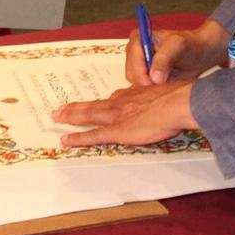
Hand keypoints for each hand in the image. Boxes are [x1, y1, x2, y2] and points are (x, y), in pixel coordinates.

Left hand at [51, 81, 198, 147]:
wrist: (176, 104)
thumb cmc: (177, 100)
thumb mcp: (167, 94)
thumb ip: (161, 99)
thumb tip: (165, 102)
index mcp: (133, 94)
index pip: (112, 99)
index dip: (99, 102)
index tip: (91, 103)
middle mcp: (120, 102)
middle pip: (93, 105)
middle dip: (76, 107)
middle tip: (61, 109)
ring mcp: (116, 116)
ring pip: (88, 115)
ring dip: (71, 116)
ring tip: (57, 117)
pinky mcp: (116, 131)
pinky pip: (92, 135)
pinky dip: (78, 138)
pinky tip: (66, 140)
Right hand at [125, 20, 229, 85]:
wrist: (200, 55)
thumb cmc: (190, 45)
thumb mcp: (178, 46)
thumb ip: (164, 59)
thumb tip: (153, 77)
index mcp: (139, 39)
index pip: (132, 61)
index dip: (141, 74)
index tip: (154, 83)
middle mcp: (136, 52)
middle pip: (131, 74)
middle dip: (146, 82)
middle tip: (162, 86)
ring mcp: (139, 65)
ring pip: (136, 83)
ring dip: (149, 88)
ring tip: (166, 84)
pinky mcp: (145, 76)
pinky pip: (142, 89)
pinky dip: (152, 91)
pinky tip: (165, 88)